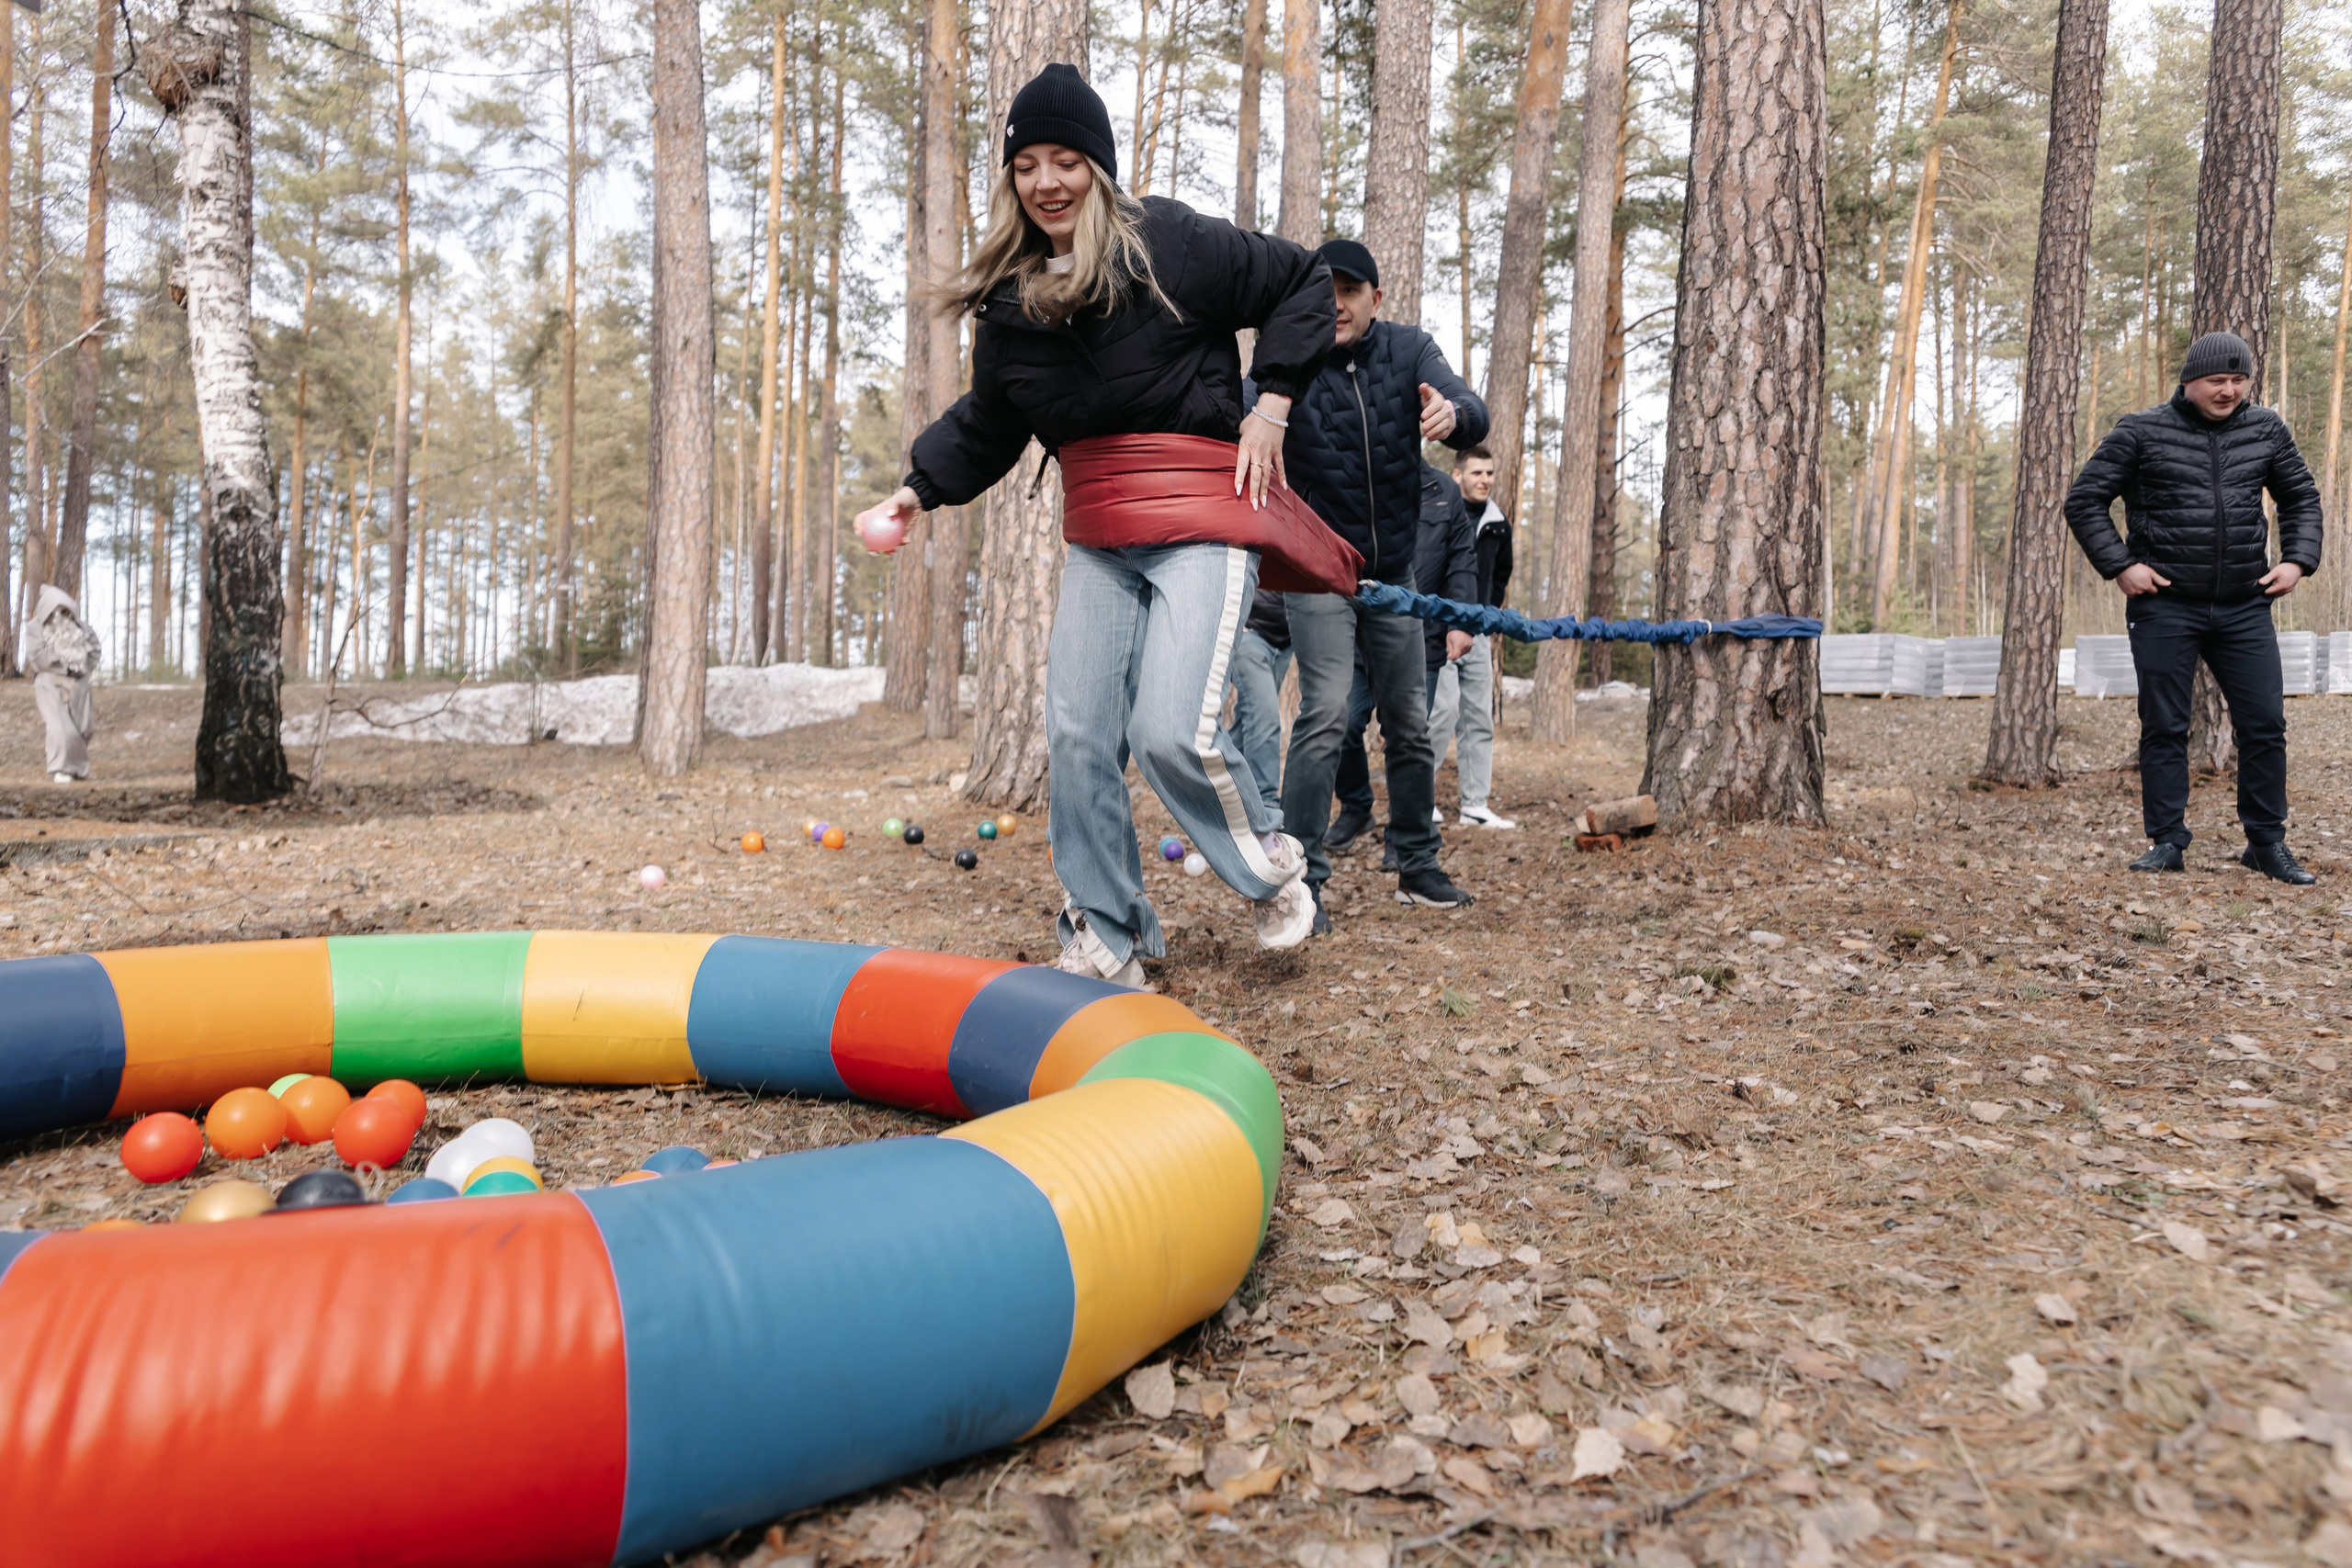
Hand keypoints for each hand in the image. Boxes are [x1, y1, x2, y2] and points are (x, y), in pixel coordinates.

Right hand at [854, 487, 920, 553]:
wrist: (914, 501)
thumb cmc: (903, 499)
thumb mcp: (898, 500)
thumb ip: (893, 505)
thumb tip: (889, 514)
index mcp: (874, 515)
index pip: (861, 520)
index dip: (857, 526)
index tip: (860, 533)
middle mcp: (879, 525)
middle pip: (870, 538)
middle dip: (870, 548)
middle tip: (874, 552)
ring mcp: (888, 531)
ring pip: (884, 544)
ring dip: (887, 550)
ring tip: (891, 552)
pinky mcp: (898, 534)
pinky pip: (898, 541)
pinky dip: (902, 542)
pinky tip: (907, 541)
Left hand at [1235, 393, 1289, 508]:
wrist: (1272, 410)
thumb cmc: (1254, 420)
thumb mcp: (1241, 430)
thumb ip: (1239, 444)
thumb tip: (1237, 454)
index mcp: (1246, 447)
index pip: (1242, 466)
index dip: (1240, 479)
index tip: (1239, 492)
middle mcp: (1258, 452)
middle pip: (1256, 475)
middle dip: (1254, 492)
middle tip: (1254, 506)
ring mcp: (1269, 453)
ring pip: (1267, 474)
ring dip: (1266, 489)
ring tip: (1265, 503)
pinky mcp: (1278, 451)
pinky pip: (1280, 466)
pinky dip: (1282, 477)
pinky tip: (1283, 488)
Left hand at [1418, 383, 1456, 441]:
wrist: (1444, 411)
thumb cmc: (1433, 403)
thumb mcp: (1429, 396)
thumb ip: (1425, 391)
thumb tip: (1422, 386)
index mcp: (1440, 402)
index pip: (1437, 405)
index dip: (1430, 410)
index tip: (1423, 416)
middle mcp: (1446, 411)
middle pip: (1441, 417)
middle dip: (1432, 422)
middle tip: (1423, 427)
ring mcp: (1448, 421)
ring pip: (1443, 426)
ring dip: (1434, 430)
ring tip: (1426, 434)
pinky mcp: (1448, 429)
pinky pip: (1444, 434)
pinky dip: (1437, 436)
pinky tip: (1430, 438)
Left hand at [1445, 630, 1472, 661]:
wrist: (1462, 627)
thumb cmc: (1453, 633)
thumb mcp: (1449, 641)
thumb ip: (1449, 650)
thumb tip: (1449, 658)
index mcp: (1458, 643)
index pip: (1456, 655)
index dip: (1452, 658)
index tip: (1449, 657)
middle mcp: (1465, 645)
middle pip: (1459, 655)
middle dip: (1455, 654)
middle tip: (1452, 648)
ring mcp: (1469, 646)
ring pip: (1462, 654)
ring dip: (1459, 652)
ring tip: (1457, 645)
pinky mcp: (1471, 646)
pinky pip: (1466, 652)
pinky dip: (1462, 650)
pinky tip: (1461, 645)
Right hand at [2116, 563, 2169, 596]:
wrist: (2123, 568)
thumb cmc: (2137, 568)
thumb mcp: (2150, 572)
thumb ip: (2159, 579)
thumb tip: (2168, 584)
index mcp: (2147, 586)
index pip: (2154, 591)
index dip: (2153, 586)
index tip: (2149, 582)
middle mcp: (2140, 591)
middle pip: (2146, 592)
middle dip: (2144, 587)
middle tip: (2141, 579)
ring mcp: (2133, 592)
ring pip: (2139, 593)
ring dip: (2138, 589)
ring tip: (2135, 581)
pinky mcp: (2127, 593)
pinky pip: (2132, 594)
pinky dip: (2132, 590)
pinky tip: (2131, 584)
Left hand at [2260, 561, 2303, 597]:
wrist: (2297, 566)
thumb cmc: (2286, 568)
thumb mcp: (2275, 572)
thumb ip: (2267, 578)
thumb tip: (2259, 583)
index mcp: (2281, 587)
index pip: (2268, 592)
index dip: (2264, 588)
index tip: (2264, 583)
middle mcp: (2285, 591)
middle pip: (2272, 594)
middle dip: (2269, 589)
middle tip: (2269, 582)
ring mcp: (2288, 591)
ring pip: (2277, 594)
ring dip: (2274, 590)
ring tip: (2274, 582)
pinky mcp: (2290, 589)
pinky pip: (2281, 592)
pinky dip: (2278, 589)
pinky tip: (2277, 583)